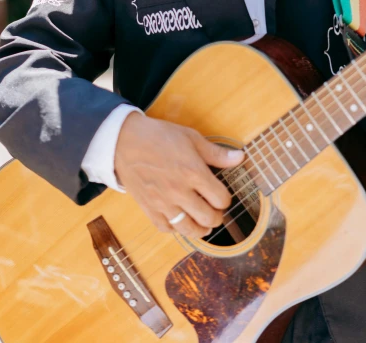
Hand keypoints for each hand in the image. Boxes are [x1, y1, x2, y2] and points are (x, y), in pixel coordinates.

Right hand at [114, 112, 243, 238]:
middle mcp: (180, 191)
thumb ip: (216, 153)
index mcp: (193, 172)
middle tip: (216, 211)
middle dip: (217, 216)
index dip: (226, 199)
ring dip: (200, 229)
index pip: (221, 199)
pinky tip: (181, 221)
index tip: (222, 195)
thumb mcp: (191, 138)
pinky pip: (167, 229)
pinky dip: (176, 229)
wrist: (124, 141)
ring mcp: (163, 203)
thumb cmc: (159, 136)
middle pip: (209, 218)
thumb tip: (240, 158)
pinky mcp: (149, 209)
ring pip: (189, 229)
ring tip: (203, 223)